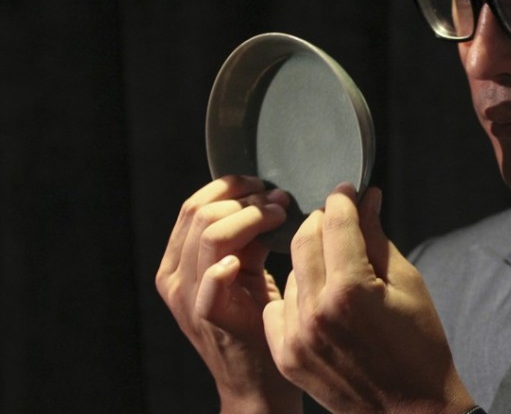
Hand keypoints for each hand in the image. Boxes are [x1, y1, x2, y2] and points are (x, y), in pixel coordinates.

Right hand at [155, 176, 302, 413]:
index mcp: (177, 261)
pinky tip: (252, 256)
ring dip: (251, 217)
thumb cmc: (256, 317)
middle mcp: (175, 277)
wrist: (256, 379)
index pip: (193, 206)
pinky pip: (212, 278)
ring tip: (280, 217)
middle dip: (245, 199)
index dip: (231, 187)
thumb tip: (268, 195)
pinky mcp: (209, 317)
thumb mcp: (246, 268)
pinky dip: (229, 261)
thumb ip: (246, 236)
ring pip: (210, 235)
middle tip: (279, 201)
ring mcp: (188, 298)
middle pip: (201, 213)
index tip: (264, 185)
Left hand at [264, 184, 474, 413]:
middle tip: (338, 219)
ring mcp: (297, 336)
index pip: (336, 223)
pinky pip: (279, 305)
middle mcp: (317, 310)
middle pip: (305, 239)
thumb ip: (378, 239)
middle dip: (323, 222)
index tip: (347, 192)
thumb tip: (367, 199)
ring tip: (335, 266)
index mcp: (352, 289)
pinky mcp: (286, 355)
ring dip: (310, 259)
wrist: (409, 410)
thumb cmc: (419, 345)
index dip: (343, 200)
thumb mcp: (408, 283)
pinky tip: (318, 298)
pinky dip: (295, 295)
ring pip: (291, 271)